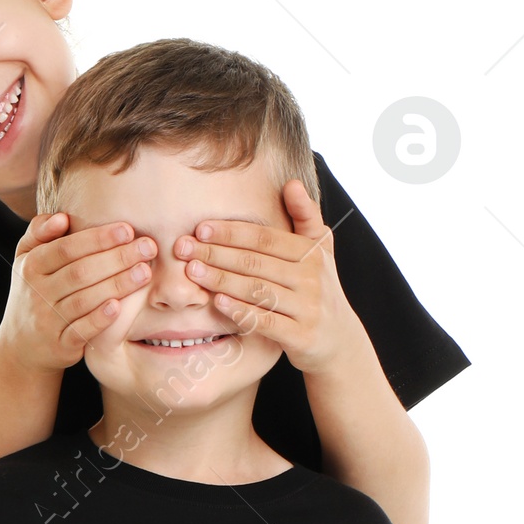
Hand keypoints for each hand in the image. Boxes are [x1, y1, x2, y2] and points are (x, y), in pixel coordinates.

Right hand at [0, 213, 157, 374]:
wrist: (23, 346)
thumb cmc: (34, 291)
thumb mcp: (26, 259)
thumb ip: (39, 232)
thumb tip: (63, 217)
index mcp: (31, 266)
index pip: (66, 248)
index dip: (98, 238)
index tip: (128, 230)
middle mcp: (37, 292)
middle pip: (80, 272)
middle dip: (117, 258)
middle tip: (148, 248)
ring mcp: (48, 320)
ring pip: (84, 300)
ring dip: (117, 285)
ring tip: (145, 272)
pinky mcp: (60, 345)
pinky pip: (81, 330)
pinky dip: (100, 319)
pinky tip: (119, 306)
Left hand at [175, 179, 361, 376]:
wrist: (340, 339)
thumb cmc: (319, 288)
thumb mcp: (320, 249)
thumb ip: (305, 216)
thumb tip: (292, 183)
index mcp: (312, 252)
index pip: (265, 238)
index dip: (232, 232)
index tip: (201, 229)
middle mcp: (311, 278)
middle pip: (256, 263)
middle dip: (216, 254)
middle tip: (184, 249)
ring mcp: (307, 308)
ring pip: (257, 290)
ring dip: (221, 280)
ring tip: (193, 272)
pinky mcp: (301, 336)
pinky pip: (265, 322)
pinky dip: (240, 311)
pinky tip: (217, 302)